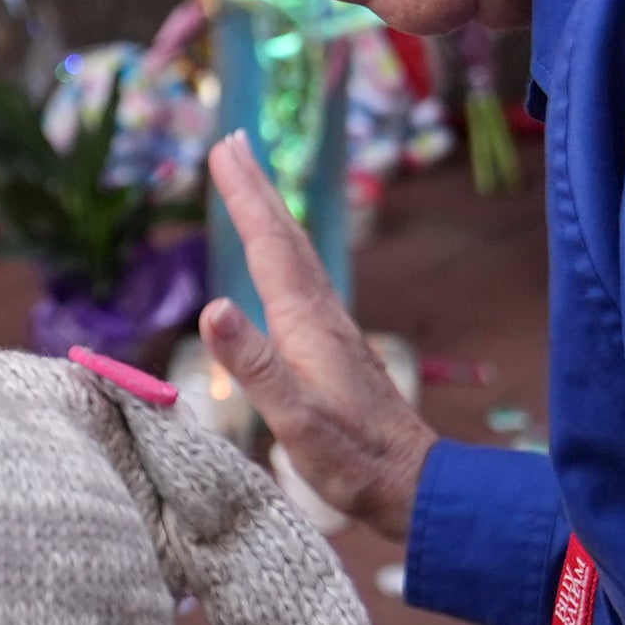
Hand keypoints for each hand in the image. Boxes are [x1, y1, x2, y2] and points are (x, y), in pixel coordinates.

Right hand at [201, 134, 433, 540]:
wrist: (412, 483)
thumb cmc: (352, 459)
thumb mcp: (295, 419)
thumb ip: (256, 364)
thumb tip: (212, 306)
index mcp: (306, 323)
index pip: (268, 246)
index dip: (243, 198)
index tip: (223, 151)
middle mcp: (321, 315)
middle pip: (285, 237)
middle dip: (257, 188)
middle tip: (233, 141)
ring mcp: (331, 329)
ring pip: (296, 255)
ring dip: (271, 213)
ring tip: (250, 183)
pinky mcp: (335, 346)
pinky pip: (301, 279)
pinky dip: (282, 250)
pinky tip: (280, 259)